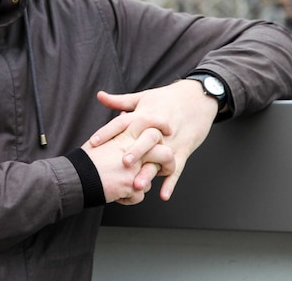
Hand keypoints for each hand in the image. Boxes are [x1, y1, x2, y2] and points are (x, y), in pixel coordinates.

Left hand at [89, 80, 217, 200]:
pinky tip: (163, 195)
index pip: (124, 122)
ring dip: (149, 172)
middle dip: (134, 151)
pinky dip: (171, 182)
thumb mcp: (143, 98)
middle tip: (122, 163)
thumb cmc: (167, 99)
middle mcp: (158, 129)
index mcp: (145, 114)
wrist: (198, 98)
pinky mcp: (184, 150)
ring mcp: (172, 141)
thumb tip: (99, 96)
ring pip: (160, 158)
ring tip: (137, 185)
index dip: (108, 132)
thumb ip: (120, 101)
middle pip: (145, 140)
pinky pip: (177, 168)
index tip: (93, 142)